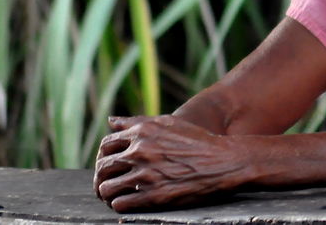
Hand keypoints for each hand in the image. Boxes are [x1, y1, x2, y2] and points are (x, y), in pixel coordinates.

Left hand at [93, 115, 245, 211]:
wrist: (224, 161)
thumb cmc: (198, 141)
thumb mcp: (169, 123)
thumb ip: (138, 121)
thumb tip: (111, 120)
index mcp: (142, 133)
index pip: (106, 145)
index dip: (103, 156)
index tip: (110, 165)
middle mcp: (140, 152)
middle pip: (102, 168)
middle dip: (101, 178)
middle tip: (107, 184)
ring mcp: (145, 174)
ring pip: (107, 189)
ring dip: (108, 194)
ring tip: (116, 195)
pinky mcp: (153, 196)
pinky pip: (121, 204)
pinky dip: (121, 204)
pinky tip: (130, 202)